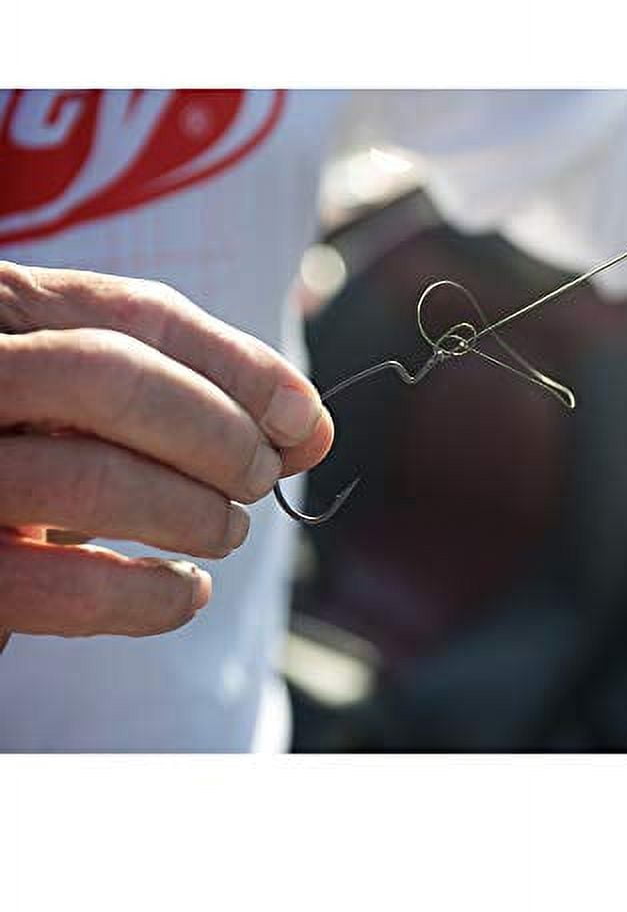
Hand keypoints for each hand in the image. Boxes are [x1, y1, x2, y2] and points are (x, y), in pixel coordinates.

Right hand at [0, 263, 332, 644]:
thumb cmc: (34, 455)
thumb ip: (194, 399)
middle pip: (108, 375)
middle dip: (215, 432)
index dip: (240, 367)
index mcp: (2, 316)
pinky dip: (144, 598)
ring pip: (87, 477)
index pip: (134, 313)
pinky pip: (52, 585)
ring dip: (191, 513)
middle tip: (259, 477)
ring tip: (229, 531)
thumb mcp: (96, 409)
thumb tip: (310, 427)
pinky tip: (187, 593)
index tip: (305, 419)